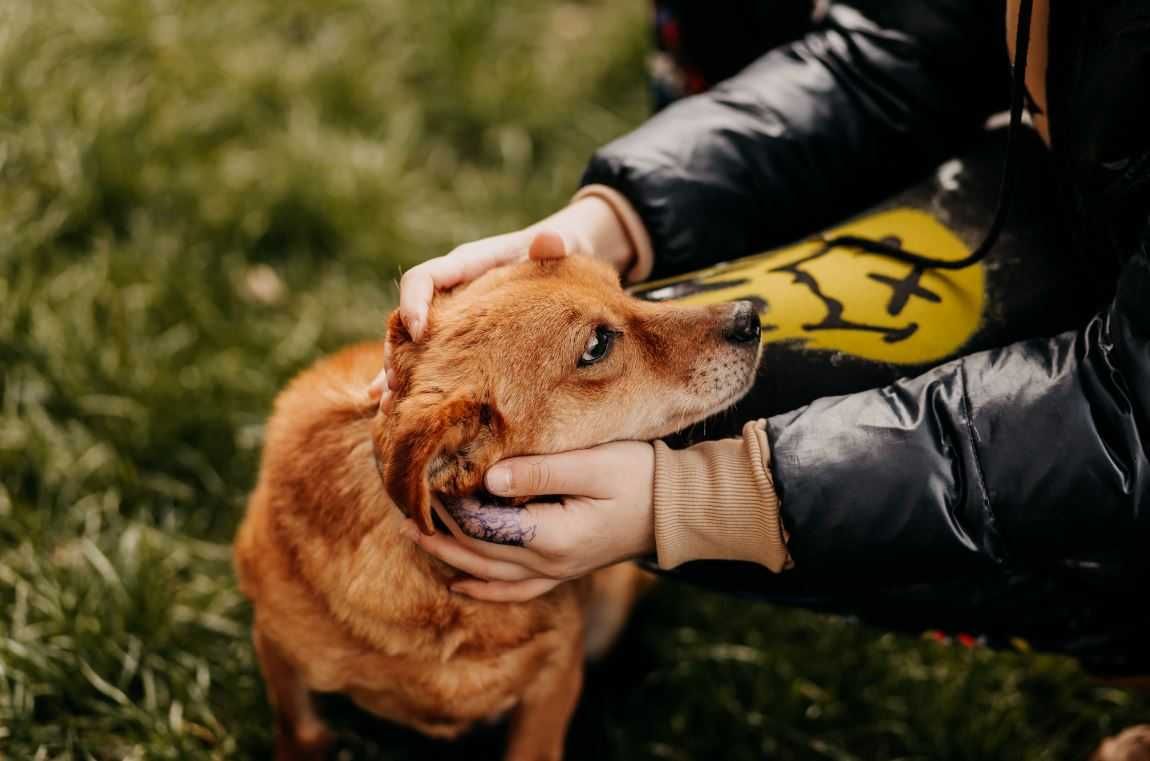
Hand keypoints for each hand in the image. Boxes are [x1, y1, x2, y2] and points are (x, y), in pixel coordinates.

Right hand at [368, 197, 633, 400]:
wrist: (561, 262)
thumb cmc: (556, 254)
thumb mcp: (558, 248)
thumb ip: (553, 245)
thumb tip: (551, 240)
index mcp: (466, 266)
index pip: (425, 278)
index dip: (414, 303)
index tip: (419, 332)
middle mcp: (449, 293)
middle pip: (406, 319)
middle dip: (396, 350)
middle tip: (396, 383)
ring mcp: (450, 320)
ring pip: (409, 347)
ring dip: (395, 374)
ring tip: (387, 406)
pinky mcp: (457, 341)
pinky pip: (425, 364)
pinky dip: (409, 385)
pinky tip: (390, 410)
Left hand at [400, 441, 655, 601]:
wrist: (677, 508)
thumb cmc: (640, 476)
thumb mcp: (594, 464)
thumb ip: (541, 470)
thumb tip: (488, 477)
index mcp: (552, 536)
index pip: (484, 525)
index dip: (450, 507)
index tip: (423, 480)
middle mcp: (548, 563)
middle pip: (477, 553)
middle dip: (438, 531)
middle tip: (401, 508)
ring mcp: (555, 572)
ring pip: (488, 575)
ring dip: (449, 556)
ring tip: (413, 535)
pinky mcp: (562, 569)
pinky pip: (514, 589)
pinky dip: (484, 589)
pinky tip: (460, 584)